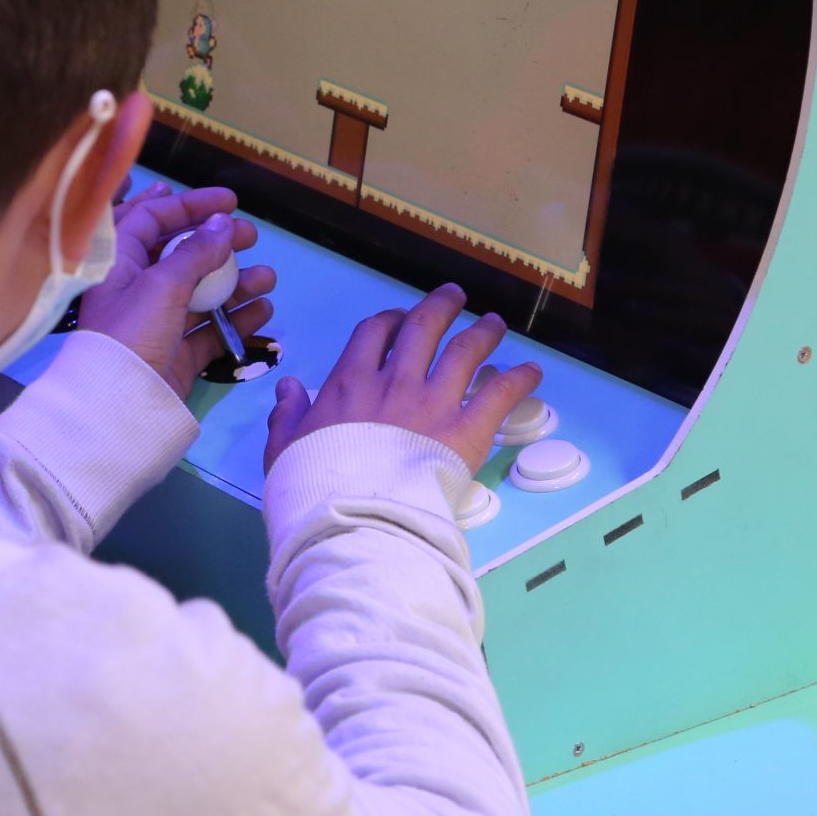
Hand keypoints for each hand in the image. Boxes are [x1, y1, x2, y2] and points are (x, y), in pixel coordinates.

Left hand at [76, 183, 277, 398]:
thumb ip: (196, 251)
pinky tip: (262, 311)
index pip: (151, 218)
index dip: (189, 205)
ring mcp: (157, 324)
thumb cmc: (132, 334)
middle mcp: (135, 289)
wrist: (120, 409)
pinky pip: (210, 330)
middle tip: (252, 236)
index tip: (230, 201)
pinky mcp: (175, 355)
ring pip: (201, 293)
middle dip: (218, 243)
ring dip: (236, 283)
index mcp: (118, 263)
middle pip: (180, 254)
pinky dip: (236, 320)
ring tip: (268, 278)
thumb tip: (222, 223)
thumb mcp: (162, 284)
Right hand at [263, 284, 540, 474]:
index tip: (400, 319)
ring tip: (494, 323)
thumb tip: (288, 387)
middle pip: (422, 328)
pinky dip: (519, 380)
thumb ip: (287, 416)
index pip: (373, 333)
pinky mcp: (466, 430)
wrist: (353, 518)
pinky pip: (498, 395)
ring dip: (482, 333)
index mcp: (350, 384)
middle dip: (440, 307)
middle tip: (454, 297)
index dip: (390, 320)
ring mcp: (433, 403)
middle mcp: (394, 382)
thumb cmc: (313, 487)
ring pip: (463, 352)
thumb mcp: (284, 450)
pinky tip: (532, 371)